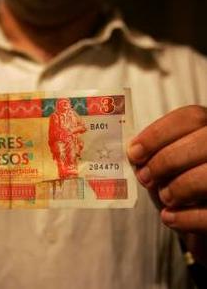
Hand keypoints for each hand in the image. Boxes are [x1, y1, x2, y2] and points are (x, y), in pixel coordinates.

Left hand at [127, 105, 206, 264]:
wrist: (200, 216)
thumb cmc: (182, 184)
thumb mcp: (168, 163)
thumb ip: (155, 154)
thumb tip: (134, 154)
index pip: (190, 117)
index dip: (157, 134)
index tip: (134, 152)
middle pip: (201, 143)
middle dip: (165, 161)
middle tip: (145, 178)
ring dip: (178, 188)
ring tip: (164, 197)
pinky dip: (186, 217)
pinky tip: (169, 217)